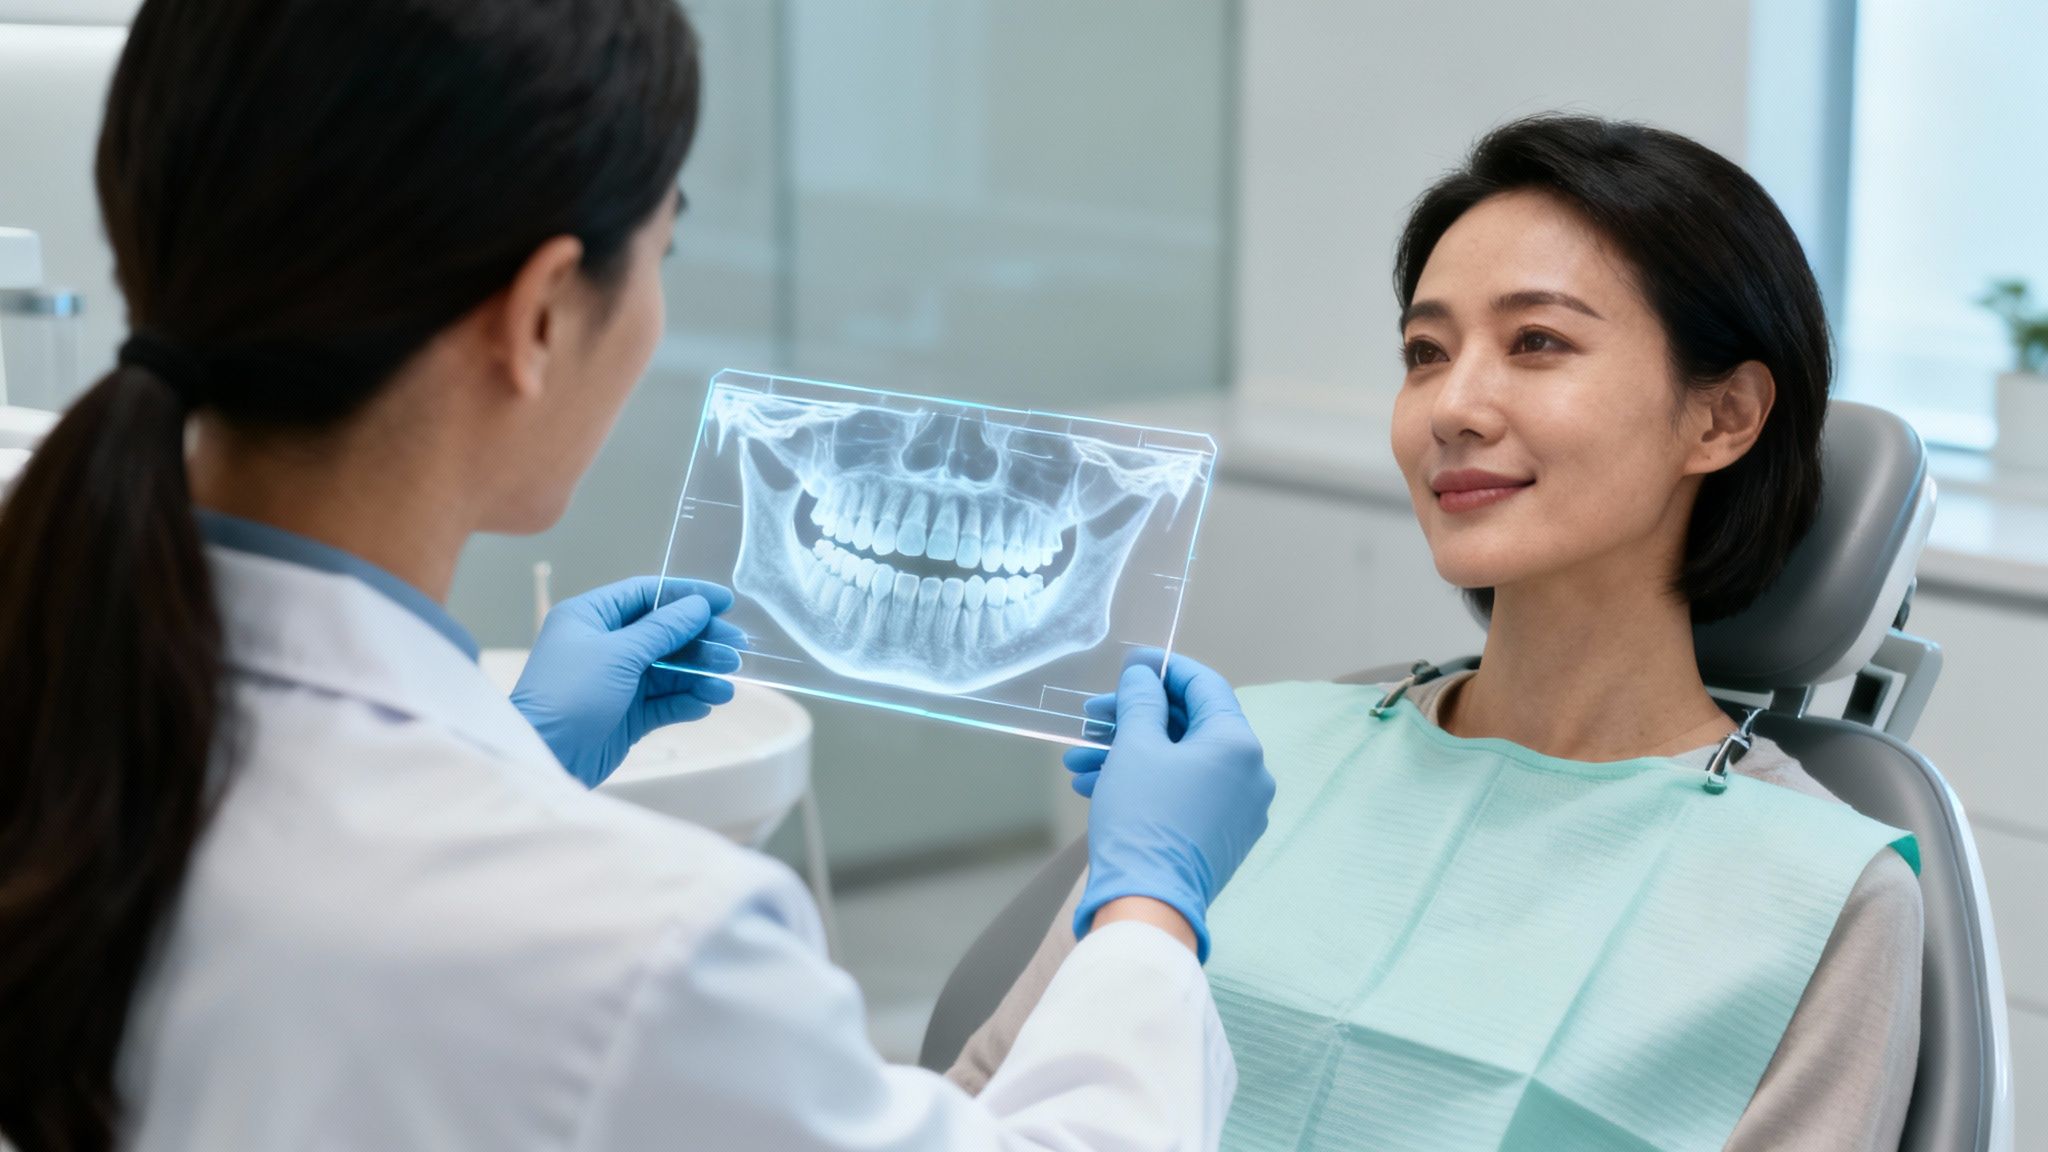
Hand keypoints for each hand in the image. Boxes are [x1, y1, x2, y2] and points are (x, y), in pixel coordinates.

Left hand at [511, 576, 744, 786]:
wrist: (544, 756)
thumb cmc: (570, 694)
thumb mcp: (618, 654)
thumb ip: (662, 629)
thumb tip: (697, 606)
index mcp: (591, 617)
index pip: (646, 595)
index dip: (686, 595)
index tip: (725, 602)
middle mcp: (604, 645)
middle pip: (663, 633)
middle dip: (701, 641)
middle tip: (736, 648)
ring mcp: (616, 681)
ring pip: (668, 670)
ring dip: (699, 675)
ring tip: (726, 686)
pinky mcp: (626, 715)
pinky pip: (663, 702)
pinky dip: (686, 701)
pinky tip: (706, 703)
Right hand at [1066, 650, 1272, 961]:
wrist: (1148, 905)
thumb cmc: (1143, 819)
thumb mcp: (1135, 748)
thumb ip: (1141, 702)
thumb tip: (1144, 676)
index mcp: (1238, 745)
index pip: (1205, 686)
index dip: (1164, 669)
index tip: (1131, 664)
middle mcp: (1250, 775)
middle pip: (1190, 726)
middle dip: (1134, 719)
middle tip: (1092, 716)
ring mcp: (1238, 810)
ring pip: (1180, 763)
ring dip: (1129, 754)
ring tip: (1079, 760)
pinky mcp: (1220, 837)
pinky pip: (1184, 794)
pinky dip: (1146, 783)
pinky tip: (1096, 786)